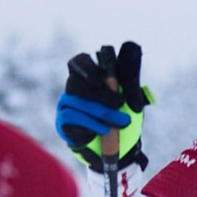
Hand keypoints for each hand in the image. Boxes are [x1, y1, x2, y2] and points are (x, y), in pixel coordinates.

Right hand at [56, 43, 153, 173]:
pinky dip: (91, 126)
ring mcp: (67, 105)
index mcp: (90, 78)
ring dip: (101, 114)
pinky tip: (104, 131)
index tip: (99, 79)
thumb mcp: (133, 97)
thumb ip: (131, 74)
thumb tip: (132, 46)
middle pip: (77, 84)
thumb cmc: (126, 118)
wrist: (122, 151)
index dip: (86, 67)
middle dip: (102, 97)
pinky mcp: (64, 123)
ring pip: (77, 103)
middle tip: (122, 106)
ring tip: (120, 124)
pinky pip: (72, 120)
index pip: (78, 62)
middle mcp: (74, 88)